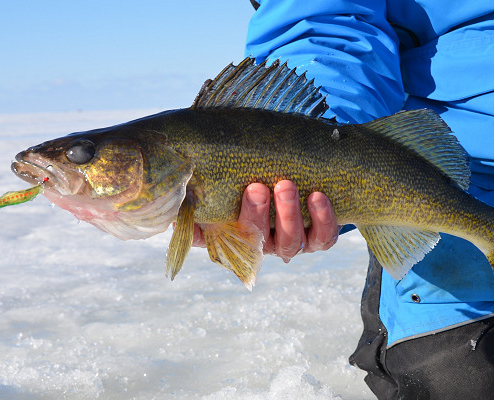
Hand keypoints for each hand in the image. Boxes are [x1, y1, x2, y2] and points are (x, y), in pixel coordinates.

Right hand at [192, 180, 338, 262]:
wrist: (289, 172)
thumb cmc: (246, 181)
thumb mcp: (221, 191)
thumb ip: (197, 202)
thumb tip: (168, 209)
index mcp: (239, 238)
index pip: (226, 242)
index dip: (224, 229)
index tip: (222, 205)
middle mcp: (265, 245)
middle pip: (261, 241)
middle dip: (257, 214)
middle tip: (256, 187)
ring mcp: (293, 242)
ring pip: (293, 241)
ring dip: (289, 213)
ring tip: (285, 185)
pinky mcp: (319, 236)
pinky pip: (324, 236)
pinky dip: (324, 218)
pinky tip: (318, 196)